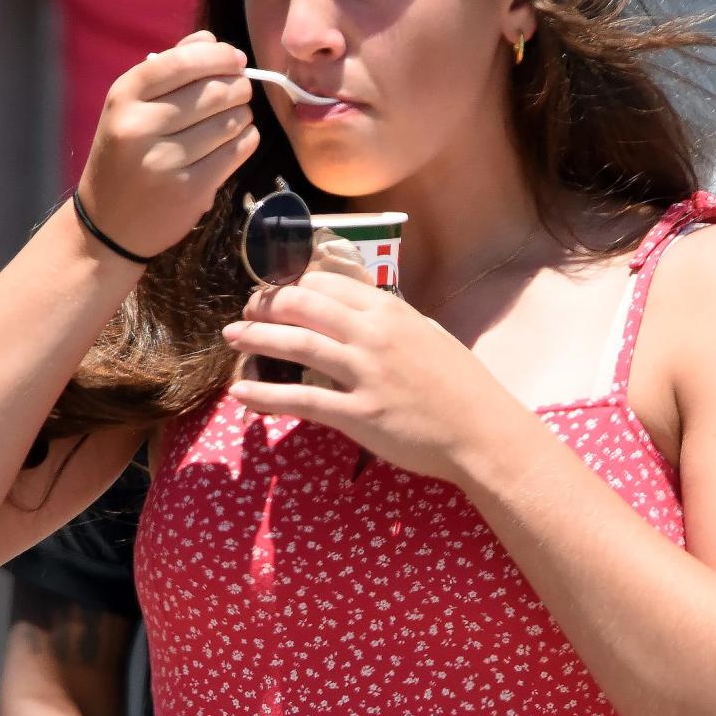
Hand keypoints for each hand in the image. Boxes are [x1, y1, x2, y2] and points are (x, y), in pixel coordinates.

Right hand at [76, 31, 258, 258]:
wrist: (108, 223)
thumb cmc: (124, 156)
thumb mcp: (131, 108)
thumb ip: (169, 69)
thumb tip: (210, 39)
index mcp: (123, 97)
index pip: (182, 61)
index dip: (218, 56)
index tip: (235, 59)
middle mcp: (140, 126)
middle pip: (214, 91)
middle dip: (238, 85)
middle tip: (241, 89)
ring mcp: (166, 161)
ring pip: (230, 120)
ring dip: (243, 114)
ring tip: (235, 116)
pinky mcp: (191, 189)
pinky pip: (236, 151)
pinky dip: (246, 140)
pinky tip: (238, 138)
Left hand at [222, 272, 501, 481]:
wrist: (483, 432)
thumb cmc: (461, 387)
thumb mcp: (429, 336)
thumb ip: (393, 322)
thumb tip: (363, 312)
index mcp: (390, 311)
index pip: (327, 282)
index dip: (291, 283)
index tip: (273, 290)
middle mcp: (373, 334)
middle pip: (303, 305)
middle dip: (266, 304)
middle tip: (246, 311)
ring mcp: (364, 373)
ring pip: (296, 345)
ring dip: (256, 338)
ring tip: (232, 337)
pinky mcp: (358, 414)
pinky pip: (300, 400)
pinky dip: (265, 396)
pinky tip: (241, 393)